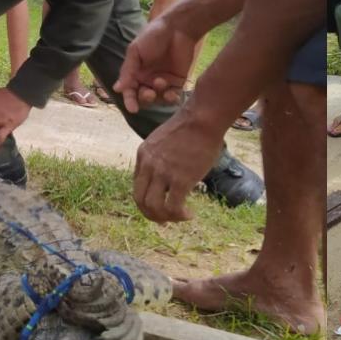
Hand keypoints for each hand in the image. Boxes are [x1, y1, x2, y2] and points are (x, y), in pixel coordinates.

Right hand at [116, 14, 199, 113]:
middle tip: (149, 92)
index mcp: (135, 72)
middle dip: (145, 98)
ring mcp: (163, 81)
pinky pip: (173, 96)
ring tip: (161, 83)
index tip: (132, 108)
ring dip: (158, 96)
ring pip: (158, 99)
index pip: (130, 91)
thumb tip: (116, 89)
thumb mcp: (135, 51)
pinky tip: (172, 94)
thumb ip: (127, 71)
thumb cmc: (152, 36)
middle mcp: (148, 79)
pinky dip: (171, 98)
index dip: (129, 100)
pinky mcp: (177, 81)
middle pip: (143, 97)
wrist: (177, 28)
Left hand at [132, 108, 221, 222]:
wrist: (202, 119)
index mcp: (143, 155)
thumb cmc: (192, 126)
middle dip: (151, 214)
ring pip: (153, 207)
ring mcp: (162, 173)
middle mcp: (148, 165)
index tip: (160, 205)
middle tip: (165, 220)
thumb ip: (163, 156)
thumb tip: (173, 171)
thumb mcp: (165, 139)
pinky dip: (179, 216)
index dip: (147, 199)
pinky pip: (173, 207)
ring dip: (165, 217)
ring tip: (180, 217)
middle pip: (139, 200)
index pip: (138, 185)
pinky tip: (189, 215)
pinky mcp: (179, 180)